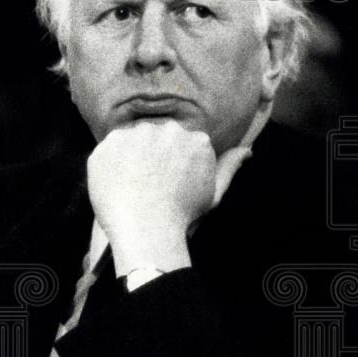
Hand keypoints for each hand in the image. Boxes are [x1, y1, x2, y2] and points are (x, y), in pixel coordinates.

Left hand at [87, 120, 215, 273]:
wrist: (147, 228)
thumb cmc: (184, 214)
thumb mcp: (214, 192)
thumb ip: (229, 166)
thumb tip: (247, 150)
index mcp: (196, 138)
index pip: (181, 142)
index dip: (173, 161)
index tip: (168, 179)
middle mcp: (168, 128)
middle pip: (158, 135)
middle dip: (153, 153)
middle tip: (149, 182)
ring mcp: (137, 133)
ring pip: (133, 139)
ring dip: (132, 155)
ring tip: (132, 184)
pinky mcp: (109, 141)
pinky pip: (109, 148)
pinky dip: (111, 163)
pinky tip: (118, 183)